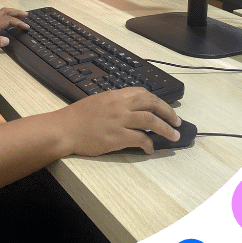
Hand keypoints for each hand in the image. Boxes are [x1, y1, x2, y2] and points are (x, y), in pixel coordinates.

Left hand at [0, 8, 29, 51]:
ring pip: (0, 11)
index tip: (27, 27)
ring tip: (16, 13)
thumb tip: (7, 40)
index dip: (19, 23)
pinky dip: (1, 12)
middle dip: (16, 12)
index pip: (9, 21)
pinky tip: (0, 15)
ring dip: (10, 11)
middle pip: (6, 12)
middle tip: (25, 14)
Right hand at [58, 87, 181, 155]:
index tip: (164, 109)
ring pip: (151, 121)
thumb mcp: (97, 101)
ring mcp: (119, 121)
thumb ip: (115, 102)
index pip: (142, 93)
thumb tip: (130, 108)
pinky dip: (149, 144)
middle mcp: (120, 105)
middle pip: (152, 104)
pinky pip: (140, 139)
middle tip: (177, 122)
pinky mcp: (117, 137)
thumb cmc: (77, 117)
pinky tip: (150, 149)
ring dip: (166, 129)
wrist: (64, 129)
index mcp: (115, 95)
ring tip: (174, 136)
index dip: (157, 101)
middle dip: (168, 113)